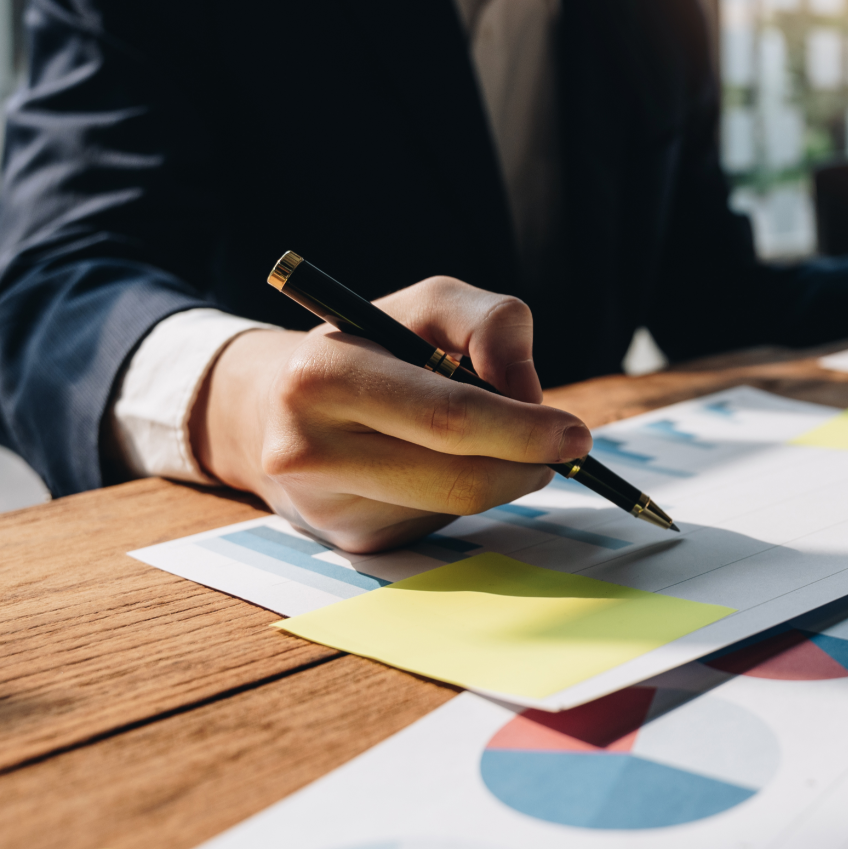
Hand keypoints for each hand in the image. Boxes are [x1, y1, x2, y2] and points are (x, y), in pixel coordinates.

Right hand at [190, 276, 592, 552]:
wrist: (273, 408)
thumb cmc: (370, 347)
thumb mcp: (425, 306)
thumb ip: (489, 324)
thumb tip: (529, 397)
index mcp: (322, 376)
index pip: (447, 418)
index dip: (523, 431)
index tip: (574, 433)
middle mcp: (308, 449)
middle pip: (459, 480)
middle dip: (526, 464)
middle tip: (563, 450)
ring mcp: (327, 507)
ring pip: (457, 508)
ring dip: (501, 478)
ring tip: (493, 443)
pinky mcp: (350, 542)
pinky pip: (439, 524)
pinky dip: (461, 494)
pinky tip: (434, 466)